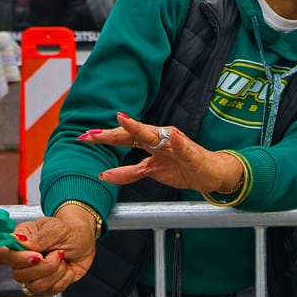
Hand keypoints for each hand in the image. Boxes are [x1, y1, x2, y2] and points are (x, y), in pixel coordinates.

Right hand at [0, 211, 96, 295]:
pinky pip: (50, 291)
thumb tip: (19, 240)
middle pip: (19, 275)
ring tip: (62, 258)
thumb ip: (40, 236)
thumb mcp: (59, 228)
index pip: (1, 255)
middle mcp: (22, 260)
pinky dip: (64, 279)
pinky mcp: (46, 285)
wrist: (85, 240)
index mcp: (20, 241)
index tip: (37, 256)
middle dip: (45, 266)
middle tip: (58, 253)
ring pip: (35, 285)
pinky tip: (66, 268)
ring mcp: (33, 275)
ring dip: (56, 272)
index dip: (16, 259)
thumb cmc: (70, 231)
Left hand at [77, 113, 241, 193]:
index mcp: (151, 142)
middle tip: (93, 134)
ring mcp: (176, 145)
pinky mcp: (191, 154)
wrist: (212, 173)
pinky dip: (179, 143)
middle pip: (134, 134)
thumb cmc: (183, 169)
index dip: (105, 137)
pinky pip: (184, 149)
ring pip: (155, 136)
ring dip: (140, 129)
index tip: (84, 136)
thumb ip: (129, 172)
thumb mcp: (151, 172)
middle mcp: (161, 138)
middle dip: (113, 133)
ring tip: (124, 122)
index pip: (124, 137)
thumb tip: (104, 175)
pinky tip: (173, 137)